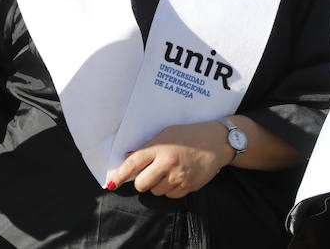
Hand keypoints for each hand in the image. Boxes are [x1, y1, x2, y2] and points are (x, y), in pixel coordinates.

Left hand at [109, 120, 229, 198]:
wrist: (217, 142)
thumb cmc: (189, 135)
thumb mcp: (167, 134)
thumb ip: (148, 146)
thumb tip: (128, 157)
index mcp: (160, 148)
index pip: (134, 163)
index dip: (120, 175)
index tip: (112, 183)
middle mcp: (168, 163)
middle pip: (143, 184)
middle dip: (142, 182)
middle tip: (149, 174)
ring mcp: (179, 177)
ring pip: (156, 192)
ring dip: (158, 185)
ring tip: (170, 171)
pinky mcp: (189, 187)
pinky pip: (171, 196)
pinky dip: (171, 189)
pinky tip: (179, 176)